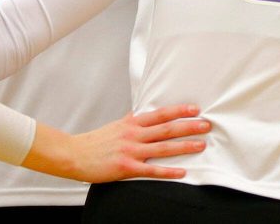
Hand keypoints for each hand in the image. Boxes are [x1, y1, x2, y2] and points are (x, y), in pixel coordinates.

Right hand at [24, 104, 209, 181]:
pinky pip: (151, 170)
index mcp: (132, 122)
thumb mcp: (116, 126)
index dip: (179, 110)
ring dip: (184, 146)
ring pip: (163, 147)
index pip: (160, 114)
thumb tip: (142, 114)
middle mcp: (133, 134)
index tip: (195, 109)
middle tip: (206, 125)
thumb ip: (131, 122)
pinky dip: (168, 171)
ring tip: (200, 145)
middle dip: (188, 126)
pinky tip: (182, 171)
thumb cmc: (95, 142)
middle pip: (166, 128)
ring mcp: (131, 151)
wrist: (74, 154)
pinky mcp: (126, 167)